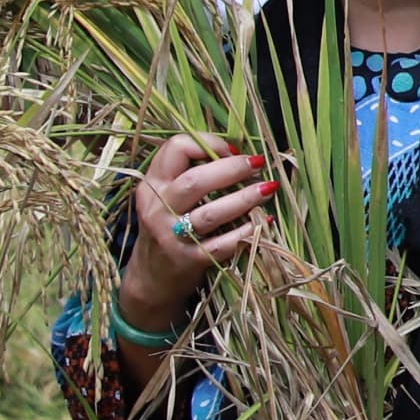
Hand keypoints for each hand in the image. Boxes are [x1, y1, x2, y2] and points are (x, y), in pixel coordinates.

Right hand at [119, 134, 273, 334]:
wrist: (150, 277)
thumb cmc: (168, 227)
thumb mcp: (166, 196)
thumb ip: (189, 173)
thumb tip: (237, 152)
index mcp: (152, 184)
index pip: (176, 148)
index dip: (208, 143)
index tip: (232, 149)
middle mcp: (158, 208)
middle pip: (195, 181)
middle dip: (232, 168)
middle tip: (257, 164)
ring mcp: (171, 236)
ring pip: (211, 213)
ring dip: (244, 199)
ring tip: (268, 189)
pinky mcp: (188, 260)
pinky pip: (222, 244)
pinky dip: (246, 232)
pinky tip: (263, 221)